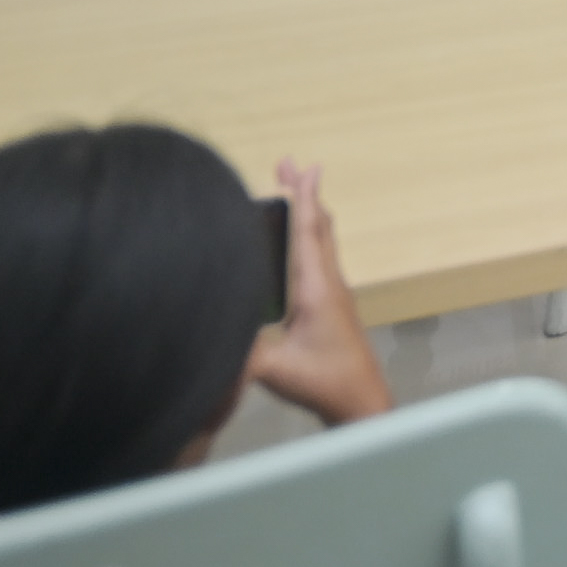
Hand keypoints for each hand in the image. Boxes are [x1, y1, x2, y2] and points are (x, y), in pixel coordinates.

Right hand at [247, 161, 392, 428]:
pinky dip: (306, 236)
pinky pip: (318, 257)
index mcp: (318, 288)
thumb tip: (207, 330)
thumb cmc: (322, 382)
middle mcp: (329, 283)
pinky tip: (293, 244)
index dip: (304, 198)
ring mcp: (333, 293)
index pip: (309, 233)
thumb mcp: (274, 369)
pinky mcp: (331, 306)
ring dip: (306, 213)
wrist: (360, 403)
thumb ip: (241, 351)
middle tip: (288, 163)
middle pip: (318, 227)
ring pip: (321, 241)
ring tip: (290, 190)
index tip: (306, 166)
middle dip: (303, 194)